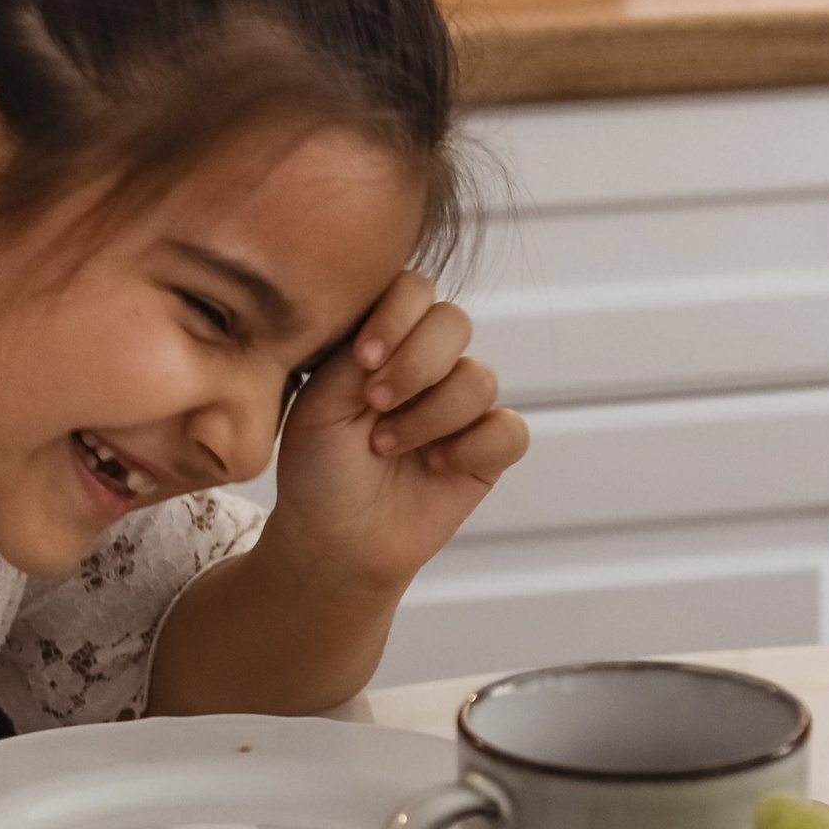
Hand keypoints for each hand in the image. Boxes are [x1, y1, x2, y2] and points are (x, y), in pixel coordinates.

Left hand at [264, 270, 528, 593]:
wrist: (335, 538)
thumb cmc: (320, 468)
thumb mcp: (318, 403)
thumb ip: (355, 354)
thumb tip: (398, 330)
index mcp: (386, 339)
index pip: (413, 290)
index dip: (397, 316)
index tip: (364, 361)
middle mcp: (429, 363)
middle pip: (454, 322)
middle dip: (415, 365)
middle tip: (376, 406)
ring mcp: (462, 405)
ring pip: (479, 378)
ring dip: (430, 417)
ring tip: (389, 448)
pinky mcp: (489, 448)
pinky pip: (510, 429)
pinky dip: (472, 447)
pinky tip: (437, 466)